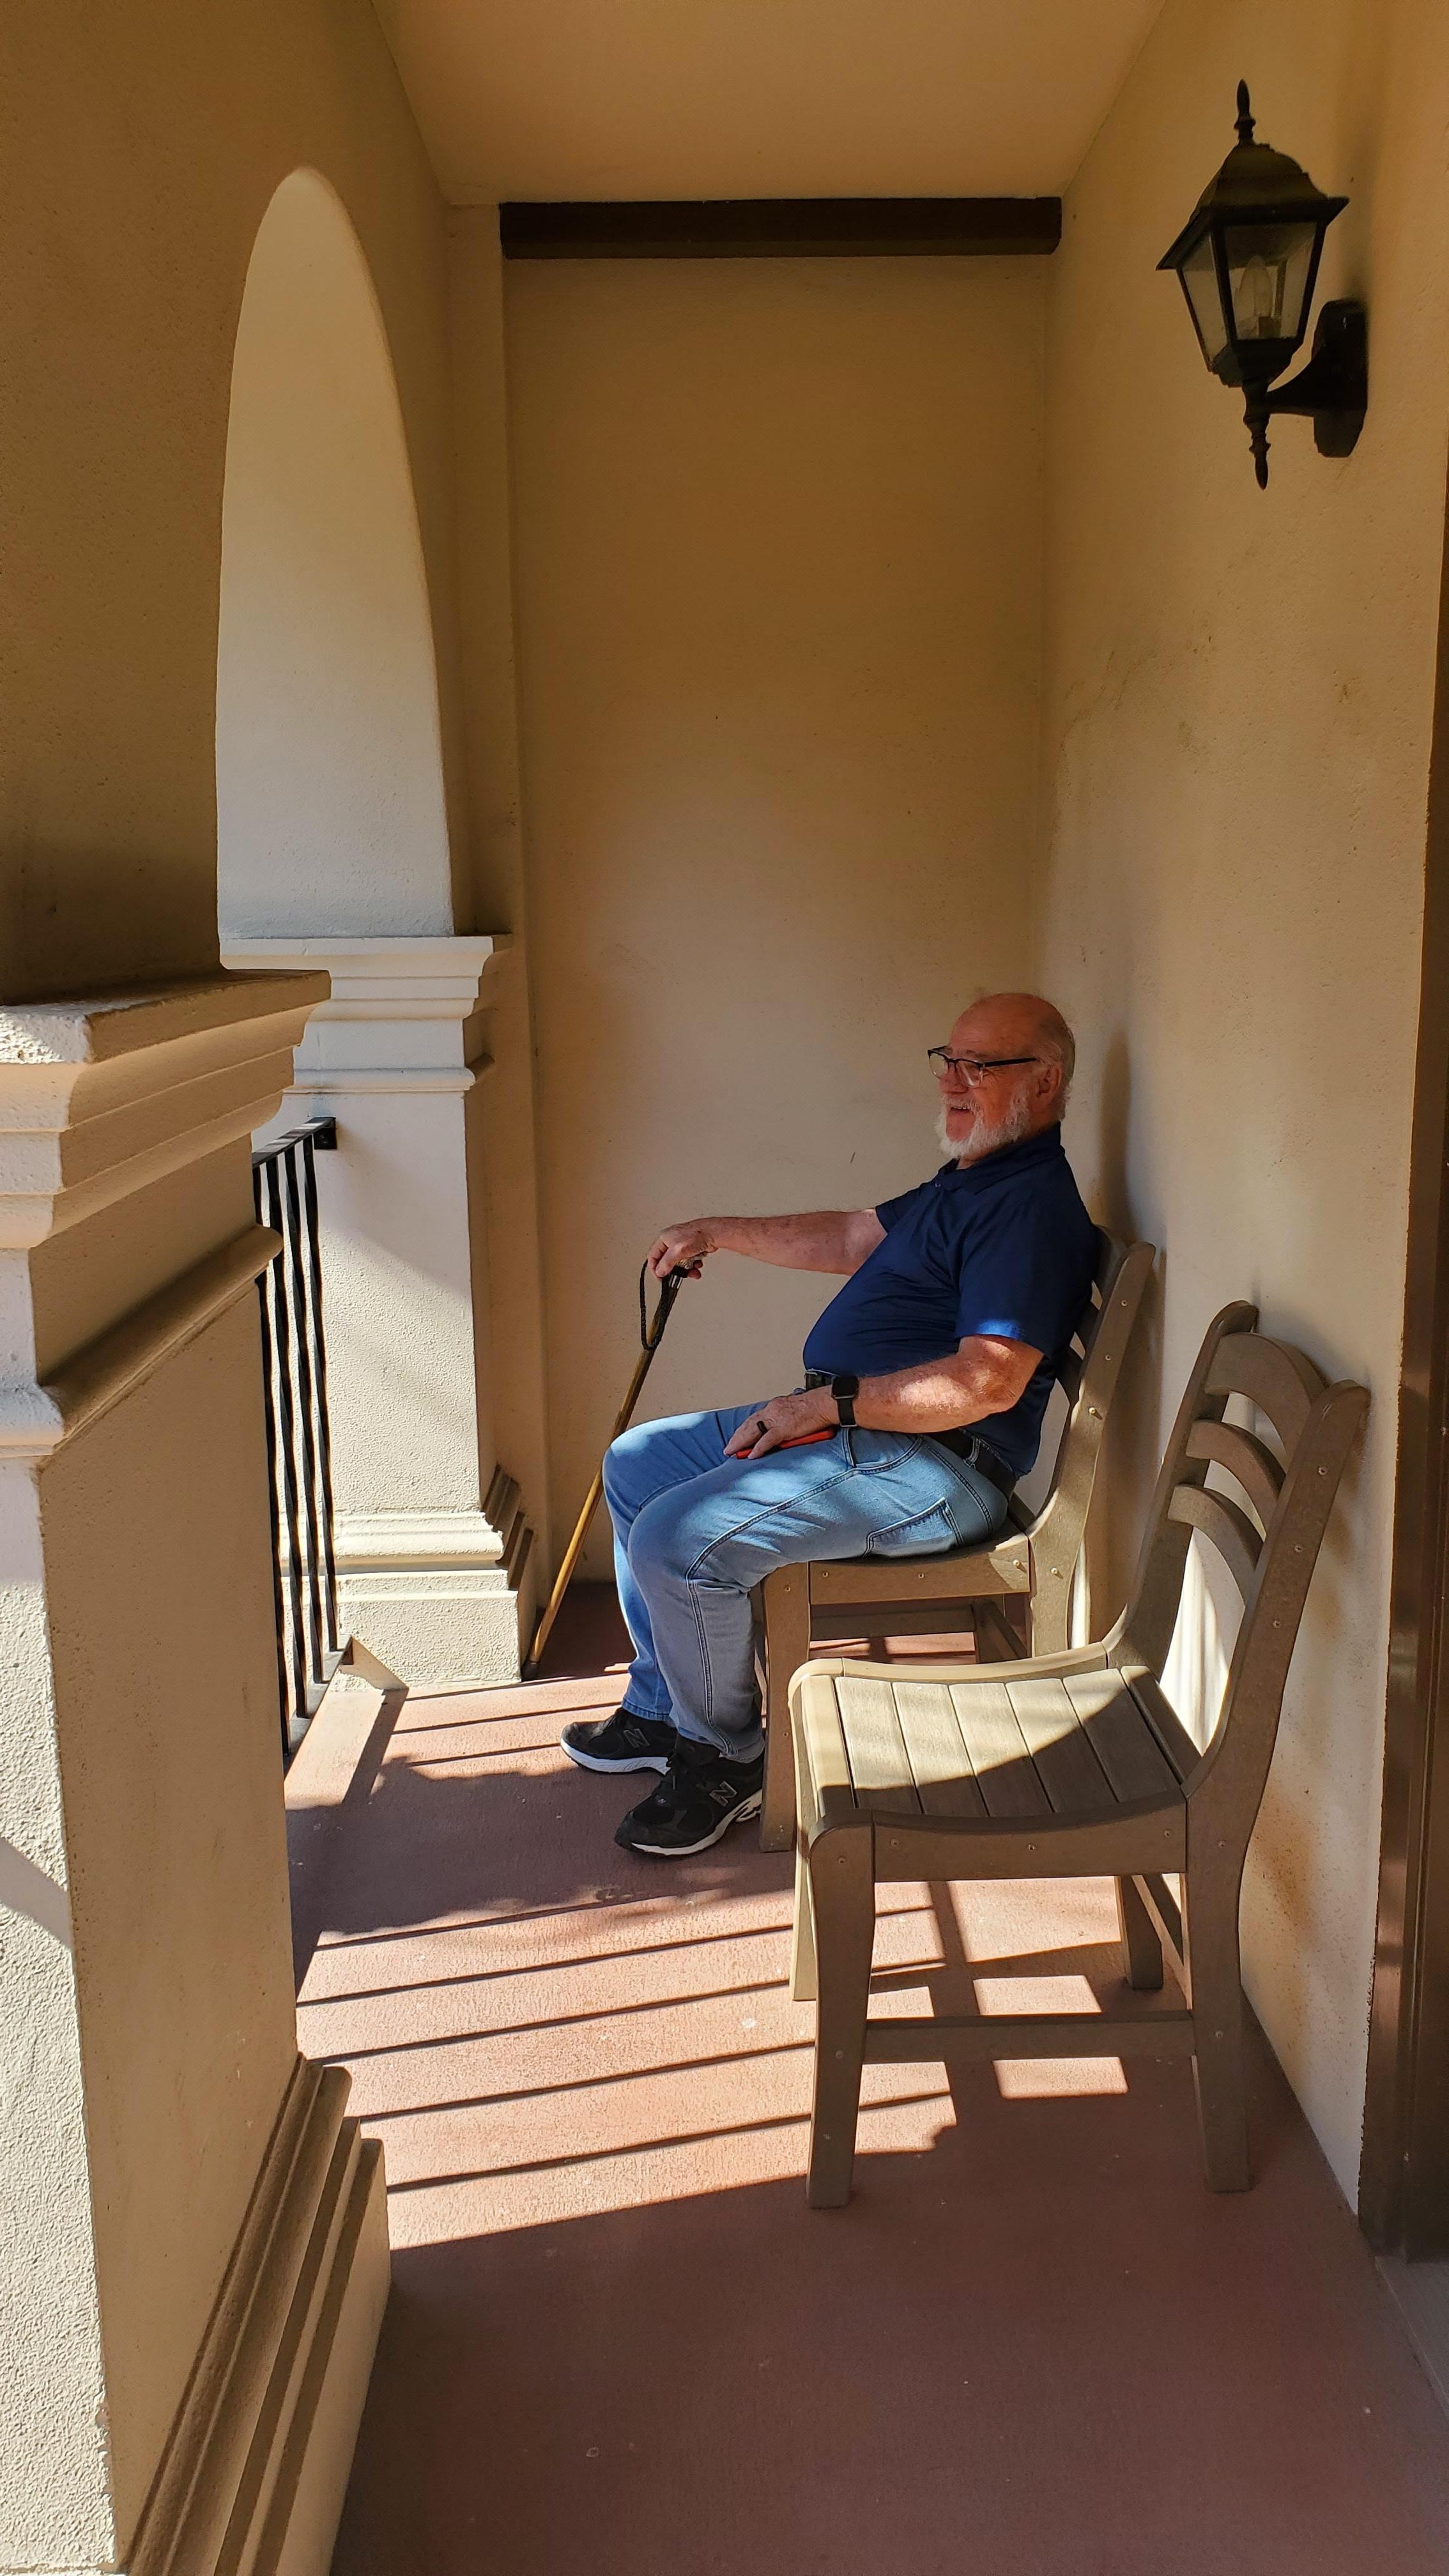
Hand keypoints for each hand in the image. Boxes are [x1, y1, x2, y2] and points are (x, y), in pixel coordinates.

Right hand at [647, 1219, 716, 1280]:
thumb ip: (667, 1263)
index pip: (653, 1256)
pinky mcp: (690, 1248)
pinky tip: (697, 1263)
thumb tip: (660, 1271)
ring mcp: (681, 1244)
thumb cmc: (697, 1235)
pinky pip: (688, 1261)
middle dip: (675, 1270)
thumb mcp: (678, 1251)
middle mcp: (671, 1240)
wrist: (713, 1233)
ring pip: (679, 1263)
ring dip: (686, 1269)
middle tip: (680, 1275)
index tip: (660, 1278)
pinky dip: (693, 1264)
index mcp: (664, 1238)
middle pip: (667, 1261)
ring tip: (692, 1271)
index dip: (655, 1268)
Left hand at [723, 1384, 837, 1458]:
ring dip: (741, 1443)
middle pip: (749, 1425)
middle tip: (729, 1448)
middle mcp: (771, 1411)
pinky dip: (758, 1448)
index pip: (754, 1419)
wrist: (823, 1404)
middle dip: (737, 1437)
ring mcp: (777, 1420)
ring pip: (753, 1431)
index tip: (737, 1437)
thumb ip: (782, 1418)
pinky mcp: (784, 1429)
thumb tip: (777, 1430)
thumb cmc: (812, 1407)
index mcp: (774, 1407)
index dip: (743, 1429)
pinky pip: (767, 1440)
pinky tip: (751, 1455)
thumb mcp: (792, 1409)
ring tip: (733, 1452)